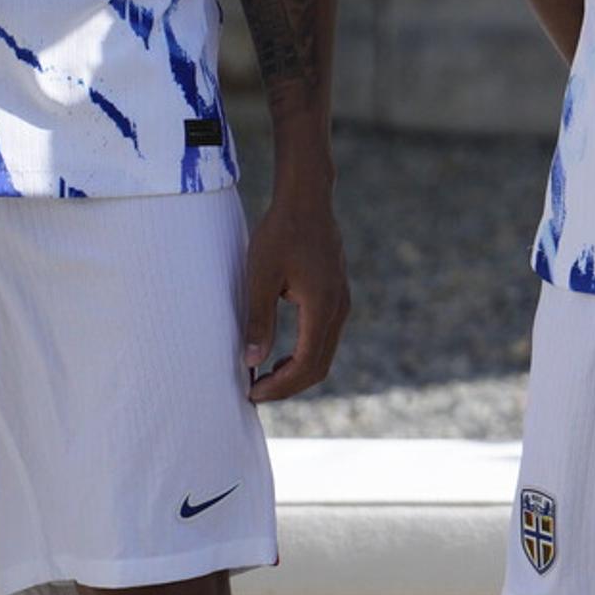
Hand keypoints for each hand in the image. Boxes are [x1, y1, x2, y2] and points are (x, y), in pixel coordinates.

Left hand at [239, 178, 349, 402]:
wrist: (308, 201)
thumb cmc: (281, 234)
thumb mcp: (260, 276)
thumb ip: (258, 320)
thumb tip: (252, 362)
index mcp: (321, 307)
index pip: (306, 363)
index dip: (280, 385)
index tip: (252, 392)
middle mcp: (338, 309)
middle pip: (319, 366)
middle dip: (288, 386)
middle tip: (256, 393)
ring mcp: (341, 303)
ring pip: (324, 354)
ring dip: (296, 372)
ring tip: (264, 378)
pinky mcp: (337, 297)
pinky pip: (325, 339)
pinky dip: (304, 355)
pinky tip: (281, 356)